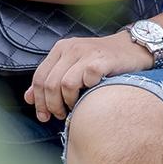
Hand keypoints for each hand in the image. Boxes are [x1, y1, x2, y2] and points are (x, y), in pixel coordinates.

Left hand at [24, 33, 150, 122]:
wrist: (134, 47)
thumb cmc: (102, 61)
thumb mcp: (72, 66)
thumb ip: (51, 79)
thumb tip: (28, 98)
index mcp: (60, 48)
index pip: (39, 78)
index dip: (39, 101)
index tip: (44, 116)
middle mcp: (71, 48)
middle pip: (49, 84)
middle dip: (52, 105)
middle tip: (60, 115)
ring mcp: (87, 52)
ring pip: (64, 84)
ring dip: (67, 102)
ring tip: (74, 107)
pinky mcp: (103, 59)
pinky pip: (86, 79)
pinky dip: (87, 91)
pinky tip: (91, 94)